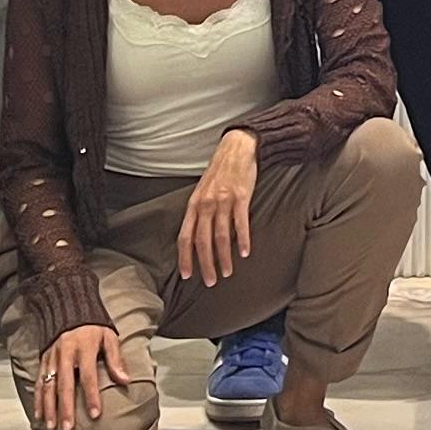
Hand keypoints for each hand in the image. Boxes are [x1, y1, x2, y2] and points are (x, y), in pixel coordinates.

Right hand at [38, 321, 132, 429]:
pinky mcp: (43, 360)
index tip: (95, 414)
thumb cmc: (93, 327)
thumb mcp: (109, 336)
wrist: (69, 309)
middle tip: (68, 428)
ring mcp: (51, 357)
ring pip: (48, 385)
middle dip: (66, 408)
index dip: (91, 395)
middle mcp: (65, 353)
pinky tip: (39, 415)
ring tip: (51, 427)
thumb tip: (125, 380)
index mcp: (83, 347)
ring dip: (49, 407)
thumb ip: (115, 358)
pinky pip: (39, 381)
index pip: (88, 375)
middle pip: (64, 384)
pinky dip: (38, 399)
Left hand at [177, 129, 259, 287]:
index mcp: (194, 204)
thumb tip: (198, 238)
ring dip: (224, 257)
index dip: (185, 257)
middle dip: (205, 264)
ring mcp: (223, 200)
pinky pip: (241, 223)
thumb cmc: (220, 172)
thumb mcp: (203, 190)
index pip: (185, 236)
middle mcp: (205, 204)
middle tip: (210, 281)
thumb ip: (200, 212)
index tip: (187, 275)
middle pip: (202, 240)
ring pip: (221, 235)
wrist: (238, 148)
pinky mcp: (241, 196)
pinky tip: (245, 252)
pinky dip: (243, 240)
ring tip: (227, 272)